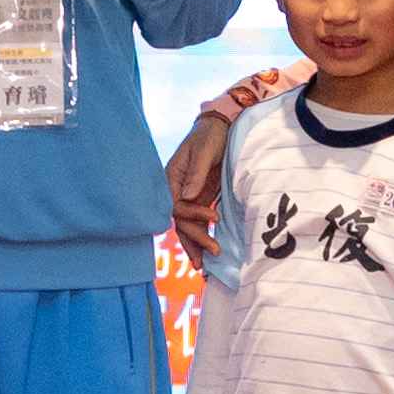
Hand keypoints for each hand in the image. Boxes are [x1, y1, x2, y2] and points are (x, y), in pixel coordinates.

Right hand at [162, 68, 297, 255]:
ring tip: (205, 266)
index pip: (176, 205)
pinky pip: (199, 222)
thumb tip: (186, 196)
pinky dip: (202, 236)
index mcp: (172, 177)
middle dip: (194, 239)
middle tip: (212, 253)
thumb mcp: (204, 150)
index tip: (212, 216)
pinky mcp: (202, 198)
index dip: (192, 215)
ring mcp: (189, 195)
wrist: (222, 127)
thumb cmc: (210, 135)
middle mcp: (177, 189)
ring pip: (188, 226)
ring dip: (196, 244)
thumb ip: (196, 173)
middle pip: (180, 221)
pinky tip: (207, 253)